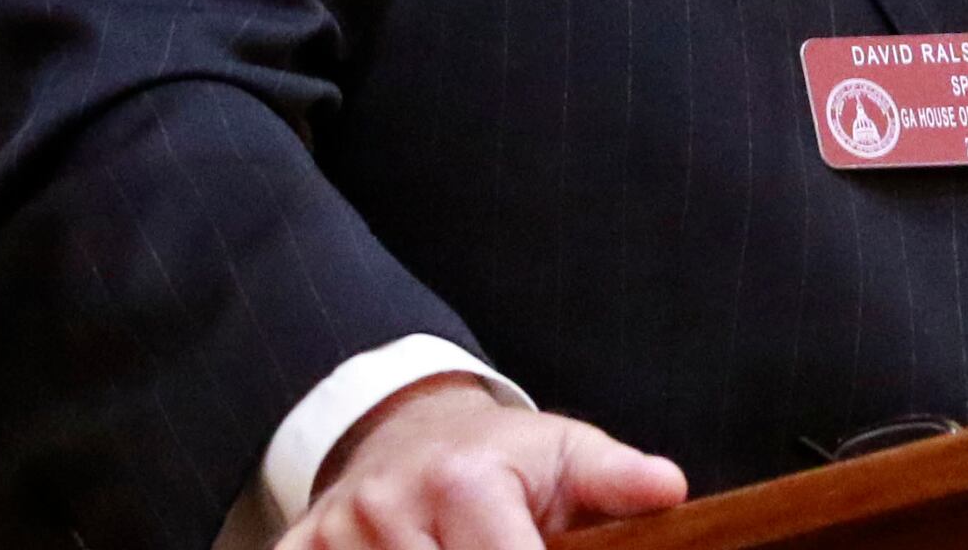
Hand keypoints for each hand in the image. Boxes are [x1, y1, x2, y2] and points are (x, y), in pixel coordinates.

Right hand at [275, 375, 687, 548]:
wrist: (408, 429)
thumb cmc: (503, 456)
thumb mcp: (566, 453)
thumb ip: (616, 479)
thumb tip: (669, 489)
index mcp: (466, 483)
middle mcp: (391, 506)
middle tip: (496, 545)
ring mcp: (339, 534)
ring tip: (451, 545)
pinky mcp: (298, 547)